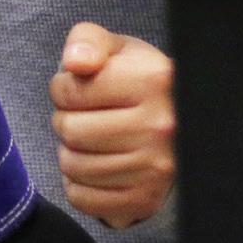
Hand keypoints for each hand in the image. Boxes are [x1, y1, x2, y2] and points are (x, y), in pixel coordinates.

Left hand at [51, 21, 175, 229]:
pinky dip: (78, 184)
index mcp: (150, 80)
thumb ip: (87, 42)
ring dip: (70, 152)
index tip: (76, 88)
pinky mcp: (147, 200)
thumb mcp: (116, 48)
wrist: (181, 123)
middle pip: (70, 131)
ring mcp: (156, 168)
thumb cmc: (138, 81)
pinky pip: (83, 199)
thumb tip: (74, 63)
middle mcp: (159, 127)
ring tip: (90, 139)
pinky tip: (94, 166)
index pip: (68, 91)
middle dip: (65, 120)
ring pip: (74, 167)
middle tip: (82, 116)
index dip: (61, 88)